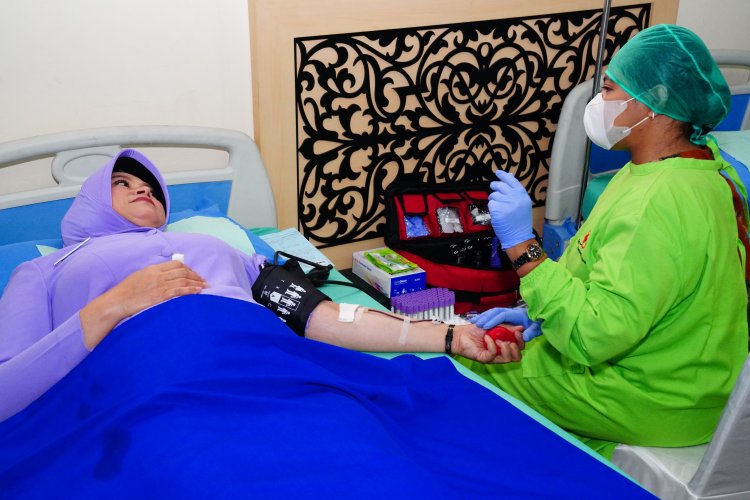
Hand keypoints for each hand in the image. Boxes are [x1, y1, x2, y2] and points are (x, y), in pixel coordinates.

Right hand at [81, 261, 208, 348]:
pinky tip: (197, 292)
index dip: (189, 269)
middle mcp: (158, 275)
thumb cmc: (126, 292)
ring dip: (196, 283)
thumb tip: (166, 276)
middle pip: (183, 271)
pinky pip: (179, 291)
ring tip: (205, 287)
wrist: (116, 302)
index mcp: (153, 269)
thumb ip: (153, 275)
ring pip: (183, 280)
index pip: (176, 264)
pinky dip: (190, 290)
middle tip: (204, 281)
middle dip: (196, 276)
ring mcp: (159, 285)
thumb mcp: (139, 277)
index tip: (196, 274)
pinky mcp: (160, 296)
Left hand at [453, 323, 523, 363]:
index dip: (521, 341)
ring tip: (499, 339)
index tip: (518, 332)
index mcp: (504, 345)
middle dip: (517, 347)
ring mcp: (492, 357)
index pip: (519, 348)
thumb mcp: (494, 325)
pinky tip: (487, 338)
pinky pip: (493, 354)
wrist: (460, 334)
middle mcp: (500, 353)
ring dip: (506, 347)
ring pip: (507, 359)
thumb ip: (507, 327)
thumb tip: (521, 327)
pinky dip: (492, 344)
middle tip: (511, 337)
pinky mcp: (484, 358)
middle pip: (517, 357)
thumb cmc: (476, 330)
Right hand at [471, 306, 542, 341]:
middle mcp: (511, 312)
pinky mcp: (505, 314)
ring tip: (475, 323)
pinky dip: (484, 317)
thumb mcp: (536, 328)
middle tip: (477, 324)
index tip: (485, 326)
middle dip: (486, 317)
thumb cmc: (538, 323)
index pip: (503, 315)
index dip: (494, 320)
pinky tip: (477, 321)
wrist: (541, 316)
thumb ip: (531, 332)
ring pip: (493, 312)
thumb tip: (525, 337)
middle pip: (495, 311)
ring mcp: (507, 312)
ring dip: (484, 317)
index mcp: (518, 314)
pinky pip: (492, 314)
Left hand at [489, 170, 533, 249]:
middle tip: (493, 188)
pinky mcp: (497, 209)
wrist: (519, 236)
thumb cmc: (520, 221)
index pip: (512, 180)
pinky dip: (492, 208)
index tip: (498, 172)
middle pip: (500, 185)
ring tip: (499, 207)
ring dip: (493, 199)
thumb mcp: (523, 204)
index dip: (504, 175)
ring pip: (494, 195)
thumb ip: (516, 191)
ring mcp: (506, 203)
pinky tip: (497, 214)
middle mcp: (515, 197)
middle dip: (495, 186)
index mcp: (522, 195)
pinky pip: (490, 203)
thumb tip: (509, 175)